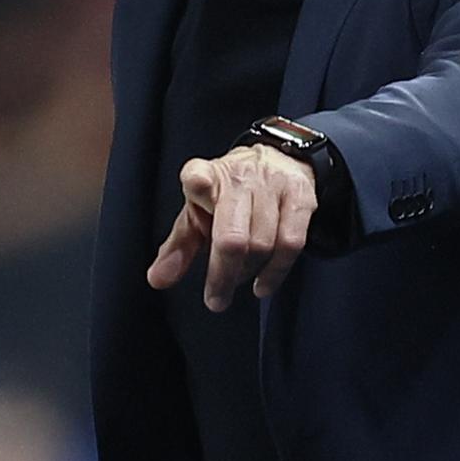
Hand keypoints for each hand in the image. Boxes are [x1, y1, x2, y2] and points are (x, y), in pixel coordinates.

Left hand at [147, 145, 317, 311]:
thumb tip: (158, 280)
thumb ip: (178, 247)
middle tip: (216, 299)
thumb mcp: (198, 212)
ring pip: (262, 243)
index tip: (197, 186)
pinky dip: (276, 271)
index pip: (199, 176)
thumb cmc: (229, 194)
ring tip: (238, 280)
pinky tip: (263, 284)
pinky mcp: (301, 197)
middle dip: (222, 275)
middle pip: (232, 235)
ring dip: (247, 272)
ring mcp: (273, 185)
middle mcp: (240, 177)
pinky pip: (290, 244)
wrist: (277, 160)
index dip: (199, 184)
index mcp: (207, 175)